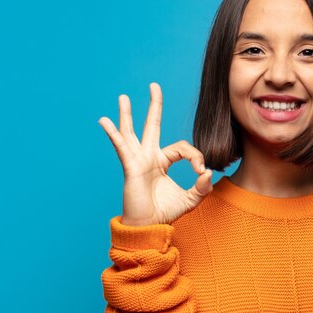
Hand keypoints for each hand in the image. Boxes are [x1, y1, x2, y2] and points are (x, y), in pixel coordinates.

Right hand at [98, 82, 212, 225]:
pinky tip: (104, 121)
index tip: (201, 171)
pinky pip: (122, 147)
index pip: (182, 147)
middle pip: (151, 125)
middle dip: (154, 106)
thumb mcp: (192, 199)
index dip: (195, 156)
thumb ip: (203, 186)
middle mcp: (149, 157)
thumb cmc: (165, 213)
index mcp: (162, 162)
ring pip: (131, 132)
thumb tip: (209, 172)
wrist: (149, 227)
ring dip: (126, 114)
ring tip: (123, 97)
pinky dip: (113, 134)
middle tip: (154, 85)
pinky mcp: (131, 168)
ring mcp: (138, 161)